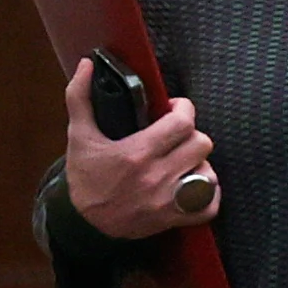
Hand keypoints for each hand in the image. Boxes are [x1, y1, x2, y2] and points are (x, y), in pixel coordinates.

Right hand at [61, 60, 221, 241]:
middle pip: (201, 144)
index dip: (184, 109)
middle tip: (177, 136)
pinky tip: (194, 185)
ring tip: (184, 161)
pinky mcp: (173, 219)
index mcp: (137, 153)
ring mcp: (167, 201)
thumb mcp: (78, 136)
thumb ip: (79, 97)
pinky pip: (209, 207)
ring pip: (209, 173)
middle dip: (192, 135)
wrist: (83, 224)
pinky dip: (207, 195)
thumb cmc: (85, 178)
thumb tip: (86, 64)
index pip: (183, 122)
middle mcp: (157, 177)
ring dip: (200, 164)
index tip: (174, 109)